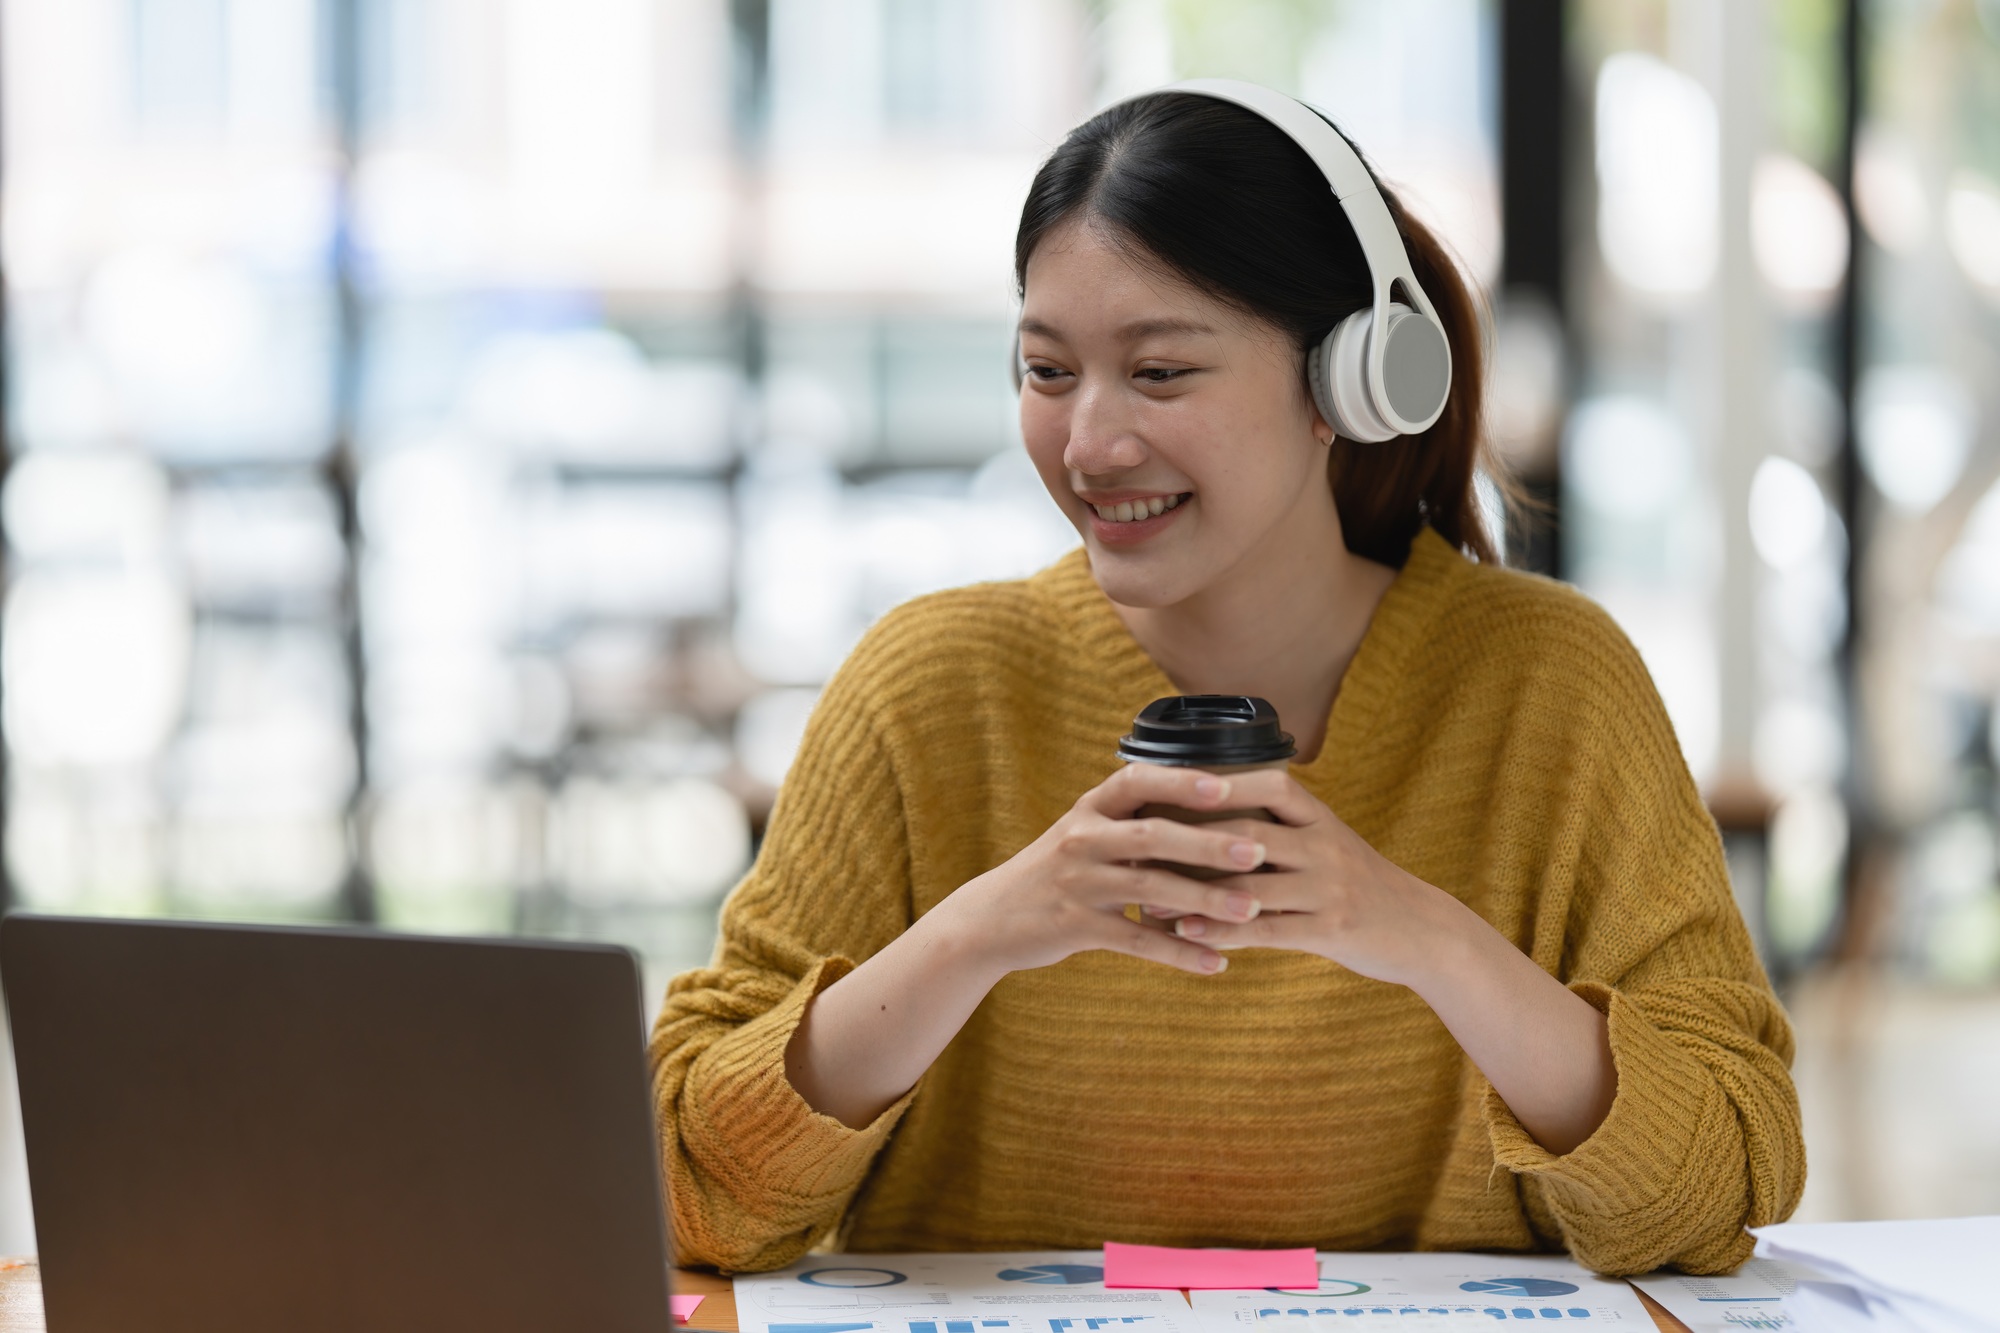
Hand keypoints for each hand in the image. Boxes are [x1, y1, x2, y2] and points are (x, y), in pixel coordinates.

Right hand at [926, 763, 1274, 979]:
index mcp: (1088, 810)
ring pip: (1152, 889)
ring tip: (1253, 909)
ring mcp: (1078, 884)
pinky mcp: (1077, 928)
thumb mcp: (1084, 834)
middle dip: (1209, 843)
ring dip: (1206, 900)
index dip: (1180, 782)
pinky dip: (1179, 953)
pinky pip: (1137, 942)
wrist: (992, 919)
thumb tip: (1203, 801)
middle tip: (1259, 851)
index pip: (1136, 782)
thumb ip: (1131, 821)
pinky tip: (1216, 962)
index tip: (1226, 785)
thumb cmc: (1055, 873)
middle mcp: (1081, 840)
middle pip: (1153, 835)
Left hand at [1154, 769, 1475, 986]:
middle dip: (1186, 842)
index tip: (1160, 789)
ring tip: (1147, 902)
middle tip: (1136, 850)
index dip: (1213, 786)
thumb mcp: (1324, 841)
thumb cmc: (1356, 883)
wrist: (1422, 929)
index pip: (1264, 786)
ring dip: (1193, 895)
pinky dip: (1223, 932)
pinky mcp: (1332, 929)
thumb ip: (1276, 826)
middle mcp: (1324, 844)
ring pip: (1250, 885)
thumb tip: (1204, 814)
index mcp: (1318, 816)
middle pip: (1245, 833)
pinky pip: (1267, 929)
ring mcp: (1329, 886)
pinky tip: (1188, 935)